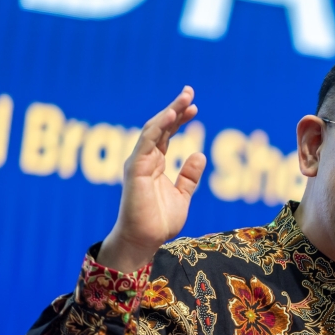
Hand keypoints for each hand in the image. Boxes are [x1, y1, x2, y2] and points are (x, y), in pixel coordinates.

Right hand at [98, 86, 206, 272]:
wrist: (144, 241)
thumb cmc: (159, 222)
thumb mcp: (182, 196)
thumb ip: (189, 176)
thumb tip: (199, 154)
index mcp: (155, 165)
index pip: (167, 135)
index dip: (179, 119)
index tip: (195, 108)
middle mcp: (145, 160)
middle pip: (160, 127)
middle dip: (174, 109)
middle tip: (190, 93)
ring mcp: (138, 163)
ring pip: (153, 130)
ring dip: (168, 112)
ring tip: (185, 99)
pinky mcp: (135, 169)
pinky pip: (147, 142)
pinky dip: (159, 127)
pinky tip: (171, 115)